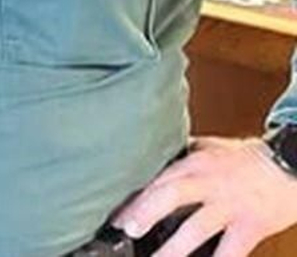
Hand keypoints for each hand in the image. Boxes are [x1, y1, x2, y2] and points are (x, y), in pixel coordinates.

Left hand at [112, 136, 296, 256]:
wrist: (292, 163)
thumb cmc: (248, 157)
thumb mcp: (211, 147)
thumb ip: (182, 155)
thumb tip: (150, 160)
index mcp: (196, 162)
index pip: (160, 177)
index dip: (136, 196)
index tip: (115, 214)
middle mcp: (211, 182)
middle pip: (172, 195)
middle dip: (146, 213)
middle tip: (126, 229)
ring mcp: (231, 205)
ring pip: (198, 228)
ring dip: (174, 248)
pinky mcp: (252, 225)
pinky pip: (233, 249)